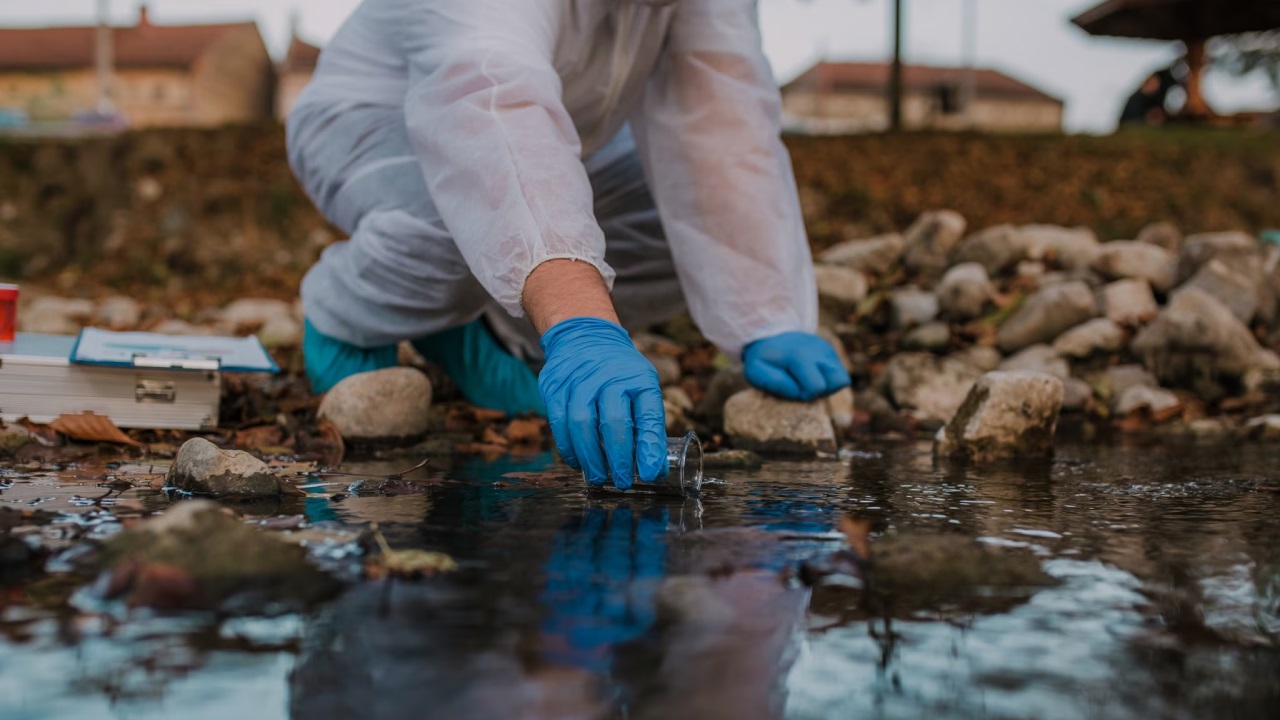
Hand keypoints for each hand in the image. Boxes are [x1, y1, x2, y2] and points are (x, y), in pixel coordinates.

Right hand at [538, 317, 667, 488]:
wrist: (585, 334)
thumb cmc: (620, 372)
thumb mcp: (642, 387)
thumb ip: (647, 425)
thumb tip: (653, 469)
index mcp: (639, 378)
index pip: (648, 415)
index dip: (650, 447)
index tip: (651, 473)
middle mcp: (610, 376)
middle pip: (614, 422)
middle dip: (619, 458)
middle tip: (623, 481)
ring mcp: (579, 380)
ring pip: (583, 424)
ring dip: (591, 457)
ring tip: (599, 478)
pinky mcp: (555, 387)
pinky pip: (559, 423)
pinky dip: (568, 448)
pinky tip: (577, 462)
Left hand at [742, 331, 850, 401]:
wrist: (768, 335)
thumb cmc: (762, 359)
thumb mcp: (755, 371)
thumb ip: (772, 382)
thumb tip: (797, 390)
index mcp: (799, 356)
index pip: (816, 387)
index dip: (804, 395)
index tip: (791, 387)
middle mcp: (819, 349)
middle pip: (838, 381)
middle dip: (819, 391)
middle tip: (800, 384)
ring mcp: (827, 349)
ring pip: (842, 378)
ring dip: (826, 386)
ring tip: (807, 380)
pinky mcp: (831, 351)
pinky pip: (839, 374)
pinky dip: (827, 379)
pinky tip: (812, 374)